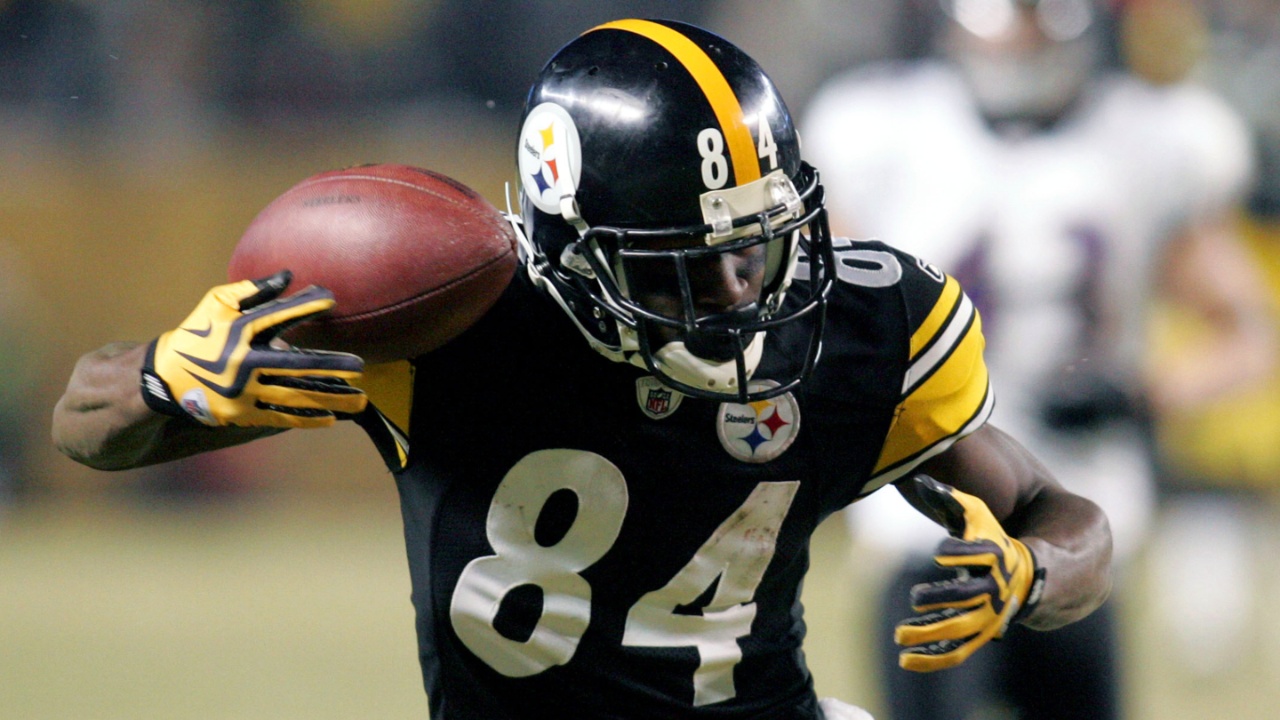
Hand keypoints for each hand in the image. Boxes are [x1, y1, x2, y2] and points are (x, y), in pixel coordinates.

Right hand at [140, 270, 366, 427]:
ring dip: (330, 398)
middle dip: (332, 366)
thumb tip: (288, 276)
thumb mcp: (216, 303)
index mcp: (238, 332)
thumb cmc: (197, 333)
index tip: (331, 300)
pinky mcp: (241, 412)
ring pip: (295, 395)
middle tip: (360, 366)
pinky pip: (280, 417)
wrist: (163, 377)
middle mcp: (244, 362)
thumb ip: (252, 290)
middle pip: (297, 364)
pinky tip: (330, 418)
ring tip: (359, 400)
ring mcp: (244, 390)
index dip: (304, 306)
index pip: (277, 315)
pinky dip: (306, 418)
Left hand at [894, 474, 1044, 671]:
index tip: (941, 553)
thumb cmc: (1000, 541)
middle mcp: (994, 590)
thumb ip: (954, 500)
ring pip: (960, 631)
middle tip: (916, 597)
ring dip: (929, 635)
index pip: (980, 556)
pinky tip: (907, 661)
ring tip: (898, 635)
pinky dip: (934, 659)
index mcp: (997, 558)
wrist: (1043, 579)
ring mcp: (989, 616)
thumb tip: (923, 481)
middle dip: (940, 598)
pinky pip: (958, 652)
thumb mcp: (982, 518)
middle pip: (967, 598)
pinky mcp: (981, 634)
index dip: (961, 554)